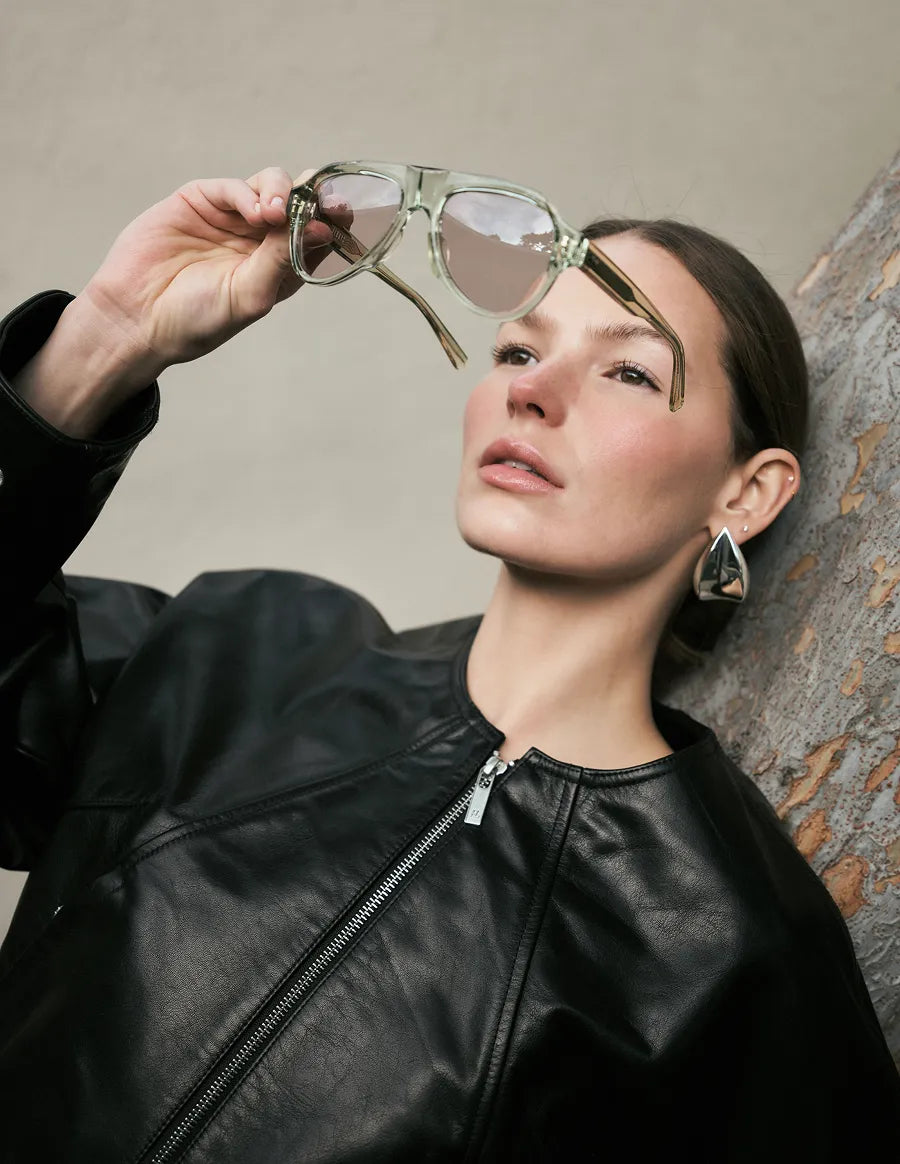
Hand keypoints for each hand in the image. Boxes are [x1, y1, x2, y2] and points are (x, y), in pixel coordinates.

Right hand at [12, 166, 336, 436]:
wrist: (138, 317)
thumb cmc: (195, 320)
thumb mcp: (249, 296)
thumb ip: (281, 260)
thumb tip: (319, 229)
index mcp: (277, 267)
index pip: (314, 236)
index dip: (331, 222)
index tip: (344, 215)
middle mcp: (258, 240)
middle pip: (299, 206)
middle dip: (314, 199)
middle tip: (323, 202)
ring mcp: (230, 219)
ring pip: (271, 188)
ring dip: (283, 193)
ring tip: (278, 212)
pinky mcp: (201, 201)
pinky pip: (234, 187)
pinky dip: (250, 194)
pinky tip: (257, 212)